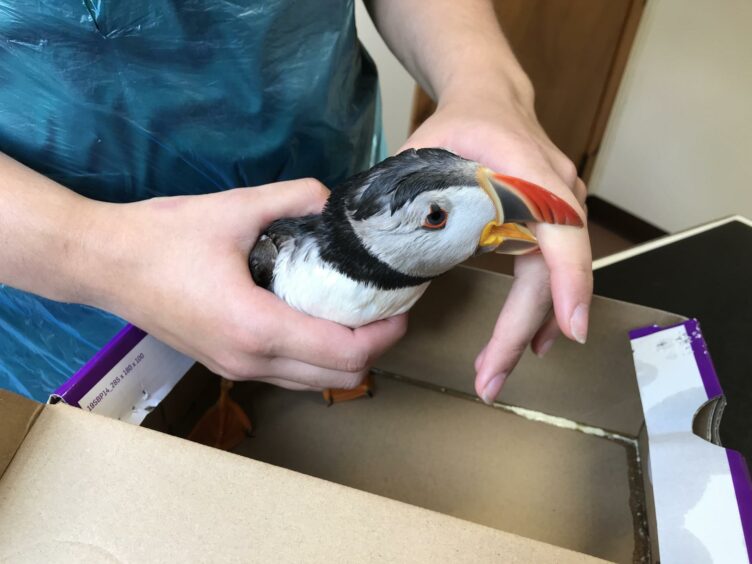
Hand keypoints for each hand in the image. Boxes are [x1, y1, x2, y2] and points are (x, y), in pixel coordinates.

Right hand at [84, 179, 406, 390]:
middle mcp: (250, 361)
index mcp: (257, 327)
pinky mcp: (225, 363)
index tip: (403, 307)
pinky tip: (317, 318)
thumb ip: (294, 198)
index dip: (385, 334)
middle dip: (374, 348)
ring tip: (359, 314)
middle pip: (338, 377)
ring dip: (345, 355)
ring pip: (314, 382)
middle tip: (387, 309)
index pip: (345, 352)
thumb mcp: (235, 208)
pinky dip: (315, 356)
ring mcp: (236, 368)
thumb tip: (333, 199)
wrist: (103, 263)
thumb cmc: (162, 238)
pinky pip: (287, 374)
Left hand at [402, 86, 590, 403]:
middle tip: (489, 379)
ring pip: (553, 281)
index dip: (568, 280)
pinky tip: (522, 343)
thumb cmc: (457, 123)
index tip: (569, 329)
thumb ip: (399, 195)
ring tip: (494, 372)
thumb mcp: (421, 151)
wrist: (492, 99)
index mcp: (527, 171)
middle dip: (522, 331)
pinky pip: (551, 274)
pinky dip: (536, 312)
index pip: (560, 230)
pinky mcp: (553, 225)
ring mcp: (562, 209)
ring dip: (527, 330)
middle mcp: (557, 193)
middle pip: (552, 272)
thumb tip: (362, 249)